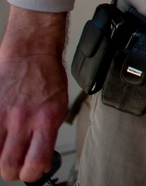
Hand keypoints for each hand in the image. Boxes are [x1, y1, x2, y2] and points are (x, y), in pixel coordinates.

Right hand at [0, 7, 67, 182]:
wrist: (31, 54)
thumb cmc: (47, 78)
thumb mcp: (59, 106)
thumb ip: (48, 132)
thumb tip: (40, 157)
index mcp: (47, 120)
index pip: (36, 163)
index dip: (33, 173)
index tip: (34, 170)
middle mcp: (25, 120)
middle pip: (9, 166)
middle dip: (14, 171)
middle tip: (17, 164)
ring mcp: (5, 116)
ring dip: (1, 158)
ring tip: (8, 150)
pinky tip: (1, 136)